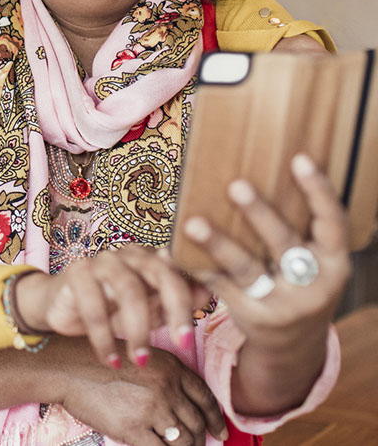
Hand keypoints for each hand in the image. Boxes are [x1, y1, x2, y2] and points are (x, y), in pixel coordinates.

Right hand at [13, 245, 209, 368]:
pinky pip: (94, 307)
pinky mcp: (76, 274)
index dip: (190, 301)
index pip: (178, 272)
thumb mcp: (144, 311)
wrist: (58, 307)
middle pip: (159, 273)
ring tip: (141, 360)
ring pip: (129, 290)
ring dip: (138, 329)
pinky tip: (111, 360)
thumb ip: (172, 303)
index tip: (193, 337)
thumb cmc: (107, 307)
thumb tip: (208, 294)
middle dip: (175, 309)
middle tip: (183, 345)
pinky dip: (104, 338)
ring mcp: (100, 261)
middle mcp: (127, 254)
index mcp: (148, 259)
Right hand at [55, 340, 227, 445]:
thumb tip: (182, 405)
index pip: (204, 397)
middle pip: (196, 422)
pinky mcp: (134, 428)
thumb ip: (163, 376)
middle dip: (200, 438)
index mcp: (170, 366)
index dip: (215, 418)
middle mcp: (166, 386)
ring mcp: (151, 409)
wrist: (65, 367)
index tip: (219, 430)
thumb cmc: (96, 360)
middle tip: (197, 445)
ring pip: (184, 441)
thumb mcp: (138, 356)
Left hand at [180, 153, 350, 413]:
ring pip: (246, 268)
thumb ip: (297, 227)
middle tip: (235, 185)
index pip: (332, 222)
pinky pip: (218, 286)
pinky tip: (170, 250)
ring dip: (218, 243)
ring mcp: (283, 304)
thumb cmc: (298, 283)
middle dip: (259, 214)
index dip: (319, 190)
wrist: (293, 345)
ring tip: (192, 221)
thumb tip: (258, 166)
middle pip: (284, 243)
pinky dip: (194, 266)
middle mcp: (314, 284)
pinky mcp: (252, 316)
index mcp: (333, 262)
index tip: (299, 158)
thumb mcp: (312, 261)